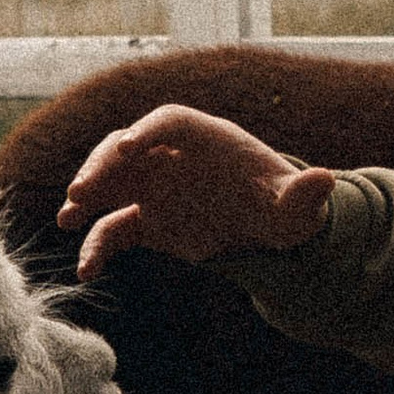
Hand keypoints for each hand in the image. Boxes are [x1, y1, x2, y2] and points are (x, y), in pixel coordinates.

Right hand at [59, 105, 335, 277]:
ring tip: (68, 218)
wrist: (268, 232)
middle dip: (102, 165)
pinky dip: (97, 244)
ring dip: (87, 196)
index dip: (148, 131)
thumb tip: (325, 179)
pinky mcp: (147, 220)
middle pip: (127, 148)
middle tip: (80, 192)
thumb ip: (305, 195)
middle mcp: (174, 158)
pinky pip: (114, 227)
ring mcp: (156, 187)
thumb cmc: (284, 209)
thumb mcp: (298, 208)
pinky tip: (86, 271)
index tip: (127, 148)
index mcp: (208, 141)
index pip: (170, 122)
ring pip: (110, 182)